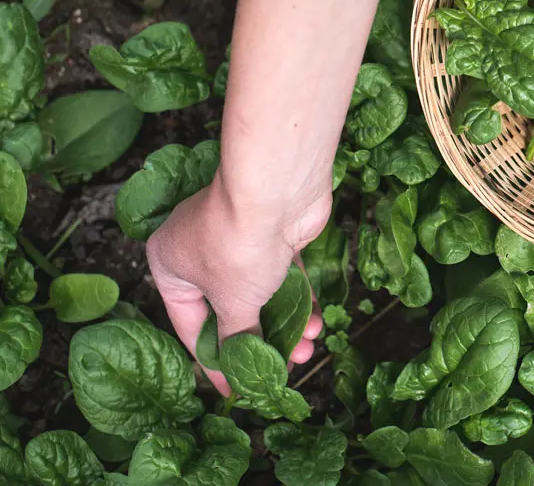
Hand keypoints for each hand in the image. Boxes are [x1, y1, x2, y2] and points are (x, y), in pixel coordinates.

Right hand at [145, 172, 327, 394]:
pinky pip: (283, 277)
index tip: (235, 391)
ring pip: (260, 294)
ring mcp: (239, 239)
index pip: (190, 325)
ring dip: (284, 323)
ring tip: (307, 349)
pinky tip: (315, 322)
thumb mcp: (233, 302)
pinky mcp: (274, 234)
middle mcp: (199, 250)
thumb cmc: (238, 245)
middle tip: (283, 368)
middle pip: (229, 310)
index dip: (214, 361)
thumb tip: (242, 360)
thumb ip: (236, 334)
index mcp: (169, 265)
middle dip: (260, 341)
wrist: (277, 190)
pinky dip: (298, 300)